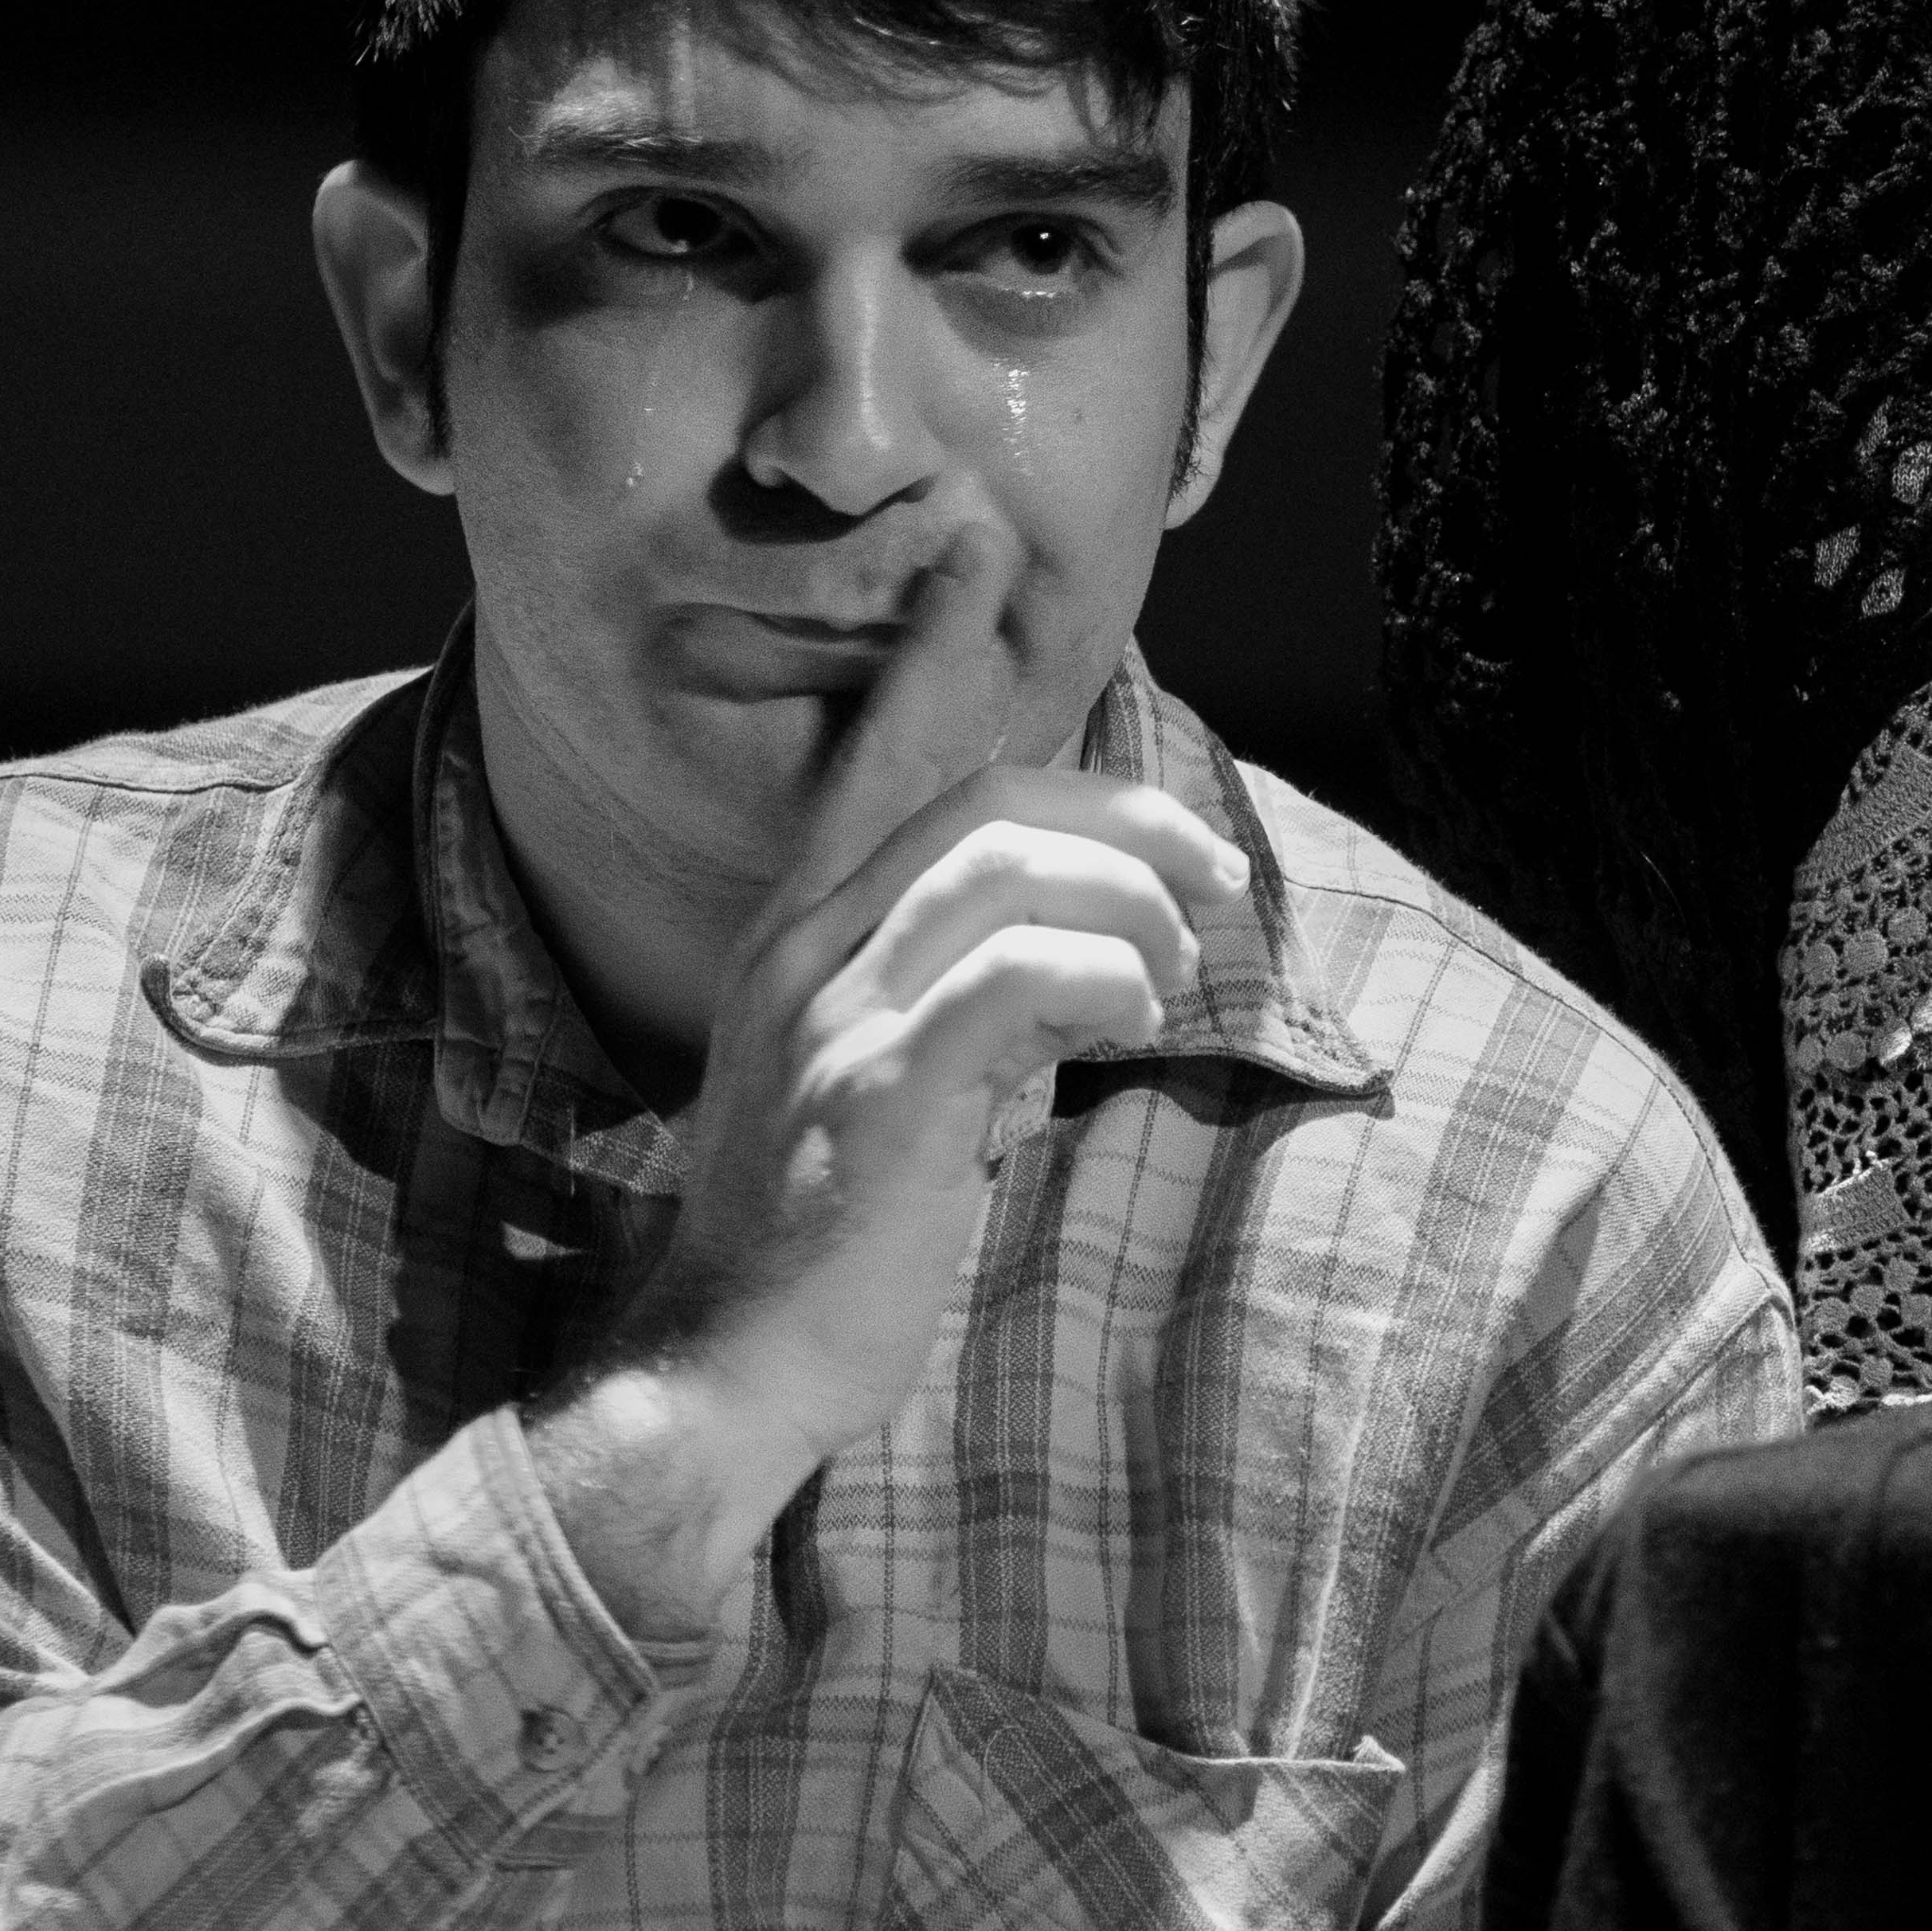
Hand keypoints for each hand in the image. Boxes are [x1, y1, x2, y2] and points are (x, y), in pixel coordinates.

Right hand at [528, 528, 1244, 1637]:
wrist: (719, 1374)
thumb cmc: (821, 1237)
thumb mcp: (884, 1085)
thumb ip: (960, 1003)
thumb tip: (1078, 963)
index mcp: (800, 937)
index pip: (875, 760)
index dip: (931, 658)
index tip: (978, 556)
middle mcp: (802, 953)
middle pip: (979, 800)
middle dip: (1121, 813)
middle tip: (1212, 876)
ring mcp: (831, 1022)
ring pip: (1002, 870)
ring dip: (1125, 901)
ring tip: (1172, 970)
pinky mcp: (876, 1101)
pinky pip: (1007, 983)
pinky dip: (1097, 977)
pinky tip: (1133, 1016)